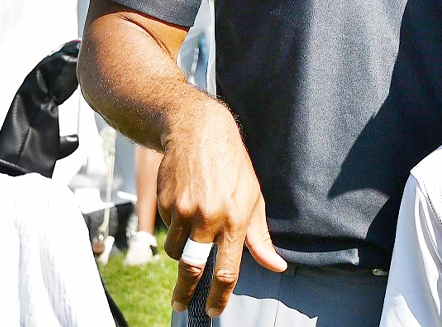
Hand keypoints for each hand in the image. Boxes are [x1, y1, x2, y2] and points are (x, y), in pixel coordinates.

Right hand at [160, 101, 286, 315]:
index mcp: (235, 219)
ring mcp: (183, 210)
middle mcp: (208, 218)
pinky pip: (167, 228)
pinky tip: (185, 202)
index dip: (219, 296)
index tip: (213, 310)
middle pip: (193, 269)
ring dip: (182, 250)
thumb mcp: (253, 198)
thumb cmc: (232, 166)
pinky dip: (174, 225)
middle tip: (181, 306)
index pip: (227, 270)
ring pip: (176, 250)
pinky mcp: (165, 202)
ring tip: (193, 226)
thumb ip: (260, 238)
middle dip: (185, 293)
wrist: (198, 132)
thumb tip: (276, 266)